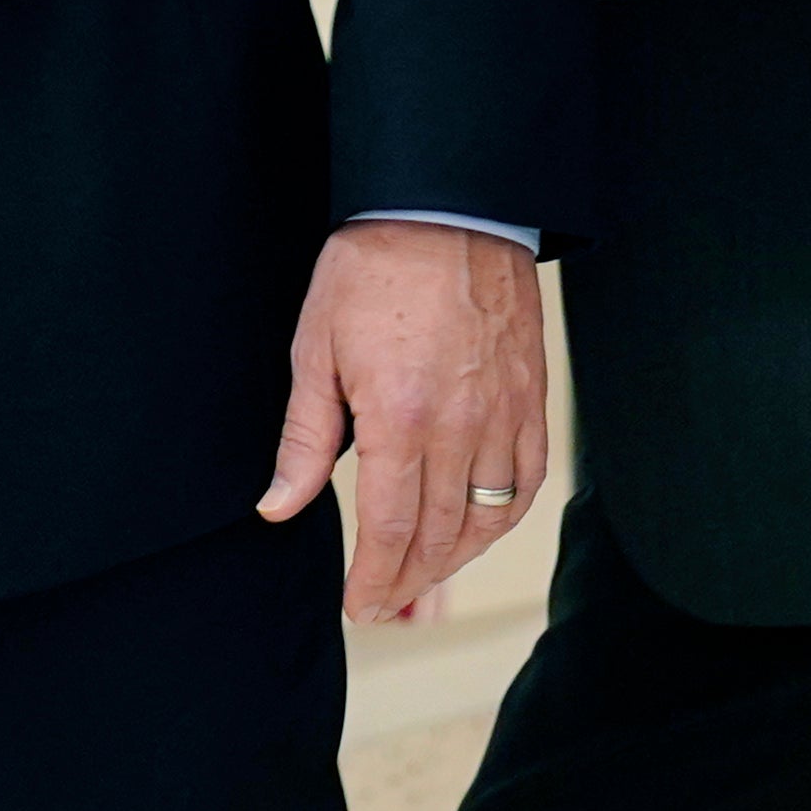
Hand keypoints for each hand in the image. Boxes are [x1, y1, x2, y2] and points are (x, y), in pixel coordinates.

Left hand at [263, 221, 546, 620]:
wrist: (448, 205)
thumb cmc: (375, 267)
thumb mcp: (316, 349)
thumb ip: (305, 440)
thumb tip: (279, 506)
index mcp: (401, 419)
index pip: (389, 530)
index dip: (373, 580)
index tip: (359, 605)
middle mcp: (460, 426)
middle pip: (438, 535)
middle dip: (407, 581)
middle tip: (384, 603)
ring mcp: (504, 412)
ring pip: (488, 517)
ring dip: (454, 559)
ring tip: (424, 574)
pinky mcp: (531, 394)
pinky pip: (527, 478)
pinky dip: (506, 516)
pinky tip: (481, 527)